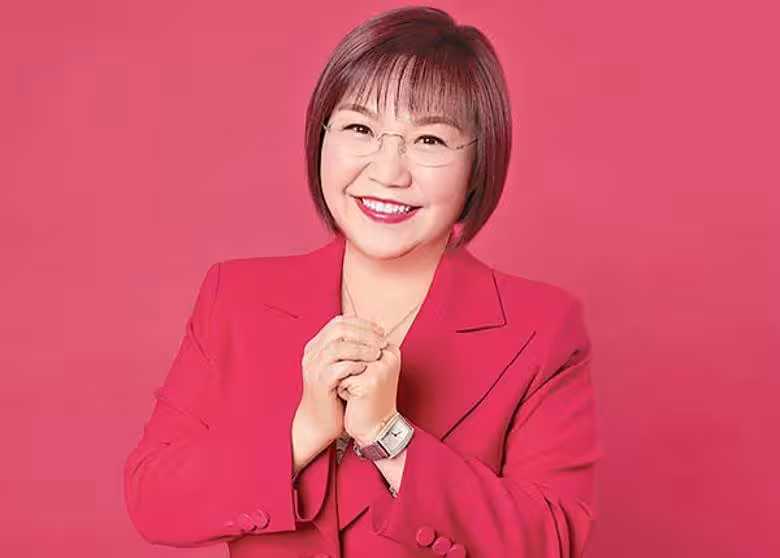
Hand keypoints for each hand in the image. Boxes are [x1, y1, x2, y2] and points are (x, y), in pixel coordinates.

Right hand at [292, 315, 386, 467]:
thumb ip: (351, 349)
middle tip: (382, 341)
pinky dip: (353, 365)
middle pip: (337, 330)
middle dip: (364, 333)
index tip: (380, 331)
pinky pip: (336, 369)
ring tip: (377, 354)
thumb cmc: (335, 392)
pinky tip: (366, 368)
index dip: (362, 323)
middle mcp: (312, 354)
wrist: (320, 421)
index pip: (339, 322)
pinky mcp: (320, 384)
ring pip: (336, 347)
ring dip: (361, 348)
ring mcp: (314, 369)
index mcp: (317, 346)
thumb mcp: (341, 366)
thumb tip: (376, 333)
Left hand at [337, 342, 401, 444]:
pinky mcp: (369, 381)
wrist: (376, 428)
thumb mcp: (369, 368)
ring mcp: (380, 368)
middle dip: (344, 366)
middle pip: (349, 347)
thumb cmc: (369, 398)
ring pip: (343, 361)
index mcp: (391, 350)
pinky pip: (341, 376)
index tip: (359, 376)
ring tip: (353, 391)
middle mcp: (388, 356)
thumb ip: (361, 347)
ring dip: (342, 377)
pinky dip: (341, 388)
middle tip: (355, 385)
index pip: (358, 338)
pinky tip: (353, 399)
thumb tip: (345, 321)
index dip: (349, 357)